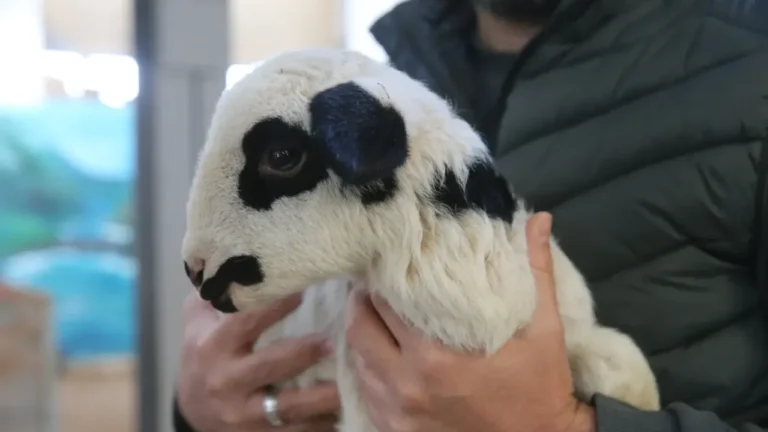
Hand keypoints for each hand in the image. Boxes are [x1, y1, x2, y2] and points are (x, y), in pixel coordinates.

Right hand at [177, 291, 339, 431]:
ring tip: (346, 382)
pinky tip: (342, 409)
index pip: (245, 322)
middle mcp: (226, 381)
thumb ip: (215, 290)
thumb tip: (234, 250)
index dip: (274, 307)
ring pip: (286, 407)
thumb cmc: (203, 353)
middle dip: (304, 354)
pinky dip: (319, 423)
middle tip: (333, 340)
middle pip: (270, 365)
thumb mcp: (198, 320)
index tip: (302, 291)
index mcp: (213, 347)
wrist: (191, 410)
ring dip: (319, 397)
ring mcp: (243, 413)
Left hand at [345, 212, 595, 431]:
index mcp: (436, 356)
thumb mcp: (544, 329)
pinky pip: (364, 391)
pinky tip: (381, 352)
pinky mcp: (395, 430)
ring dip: (362, 333)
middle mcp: (407, 384)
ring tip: (376, 314)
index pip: (386, 302)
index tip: (386, 262)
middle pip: (360, 327)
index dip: (383, 277)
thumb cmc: (541, 387)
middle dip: (365, 301)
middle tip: (375, 284)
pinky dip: (367, 367)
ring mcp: (396, 411)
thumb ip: (535, 271)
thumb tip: (537, 219)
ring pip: (356, 358)